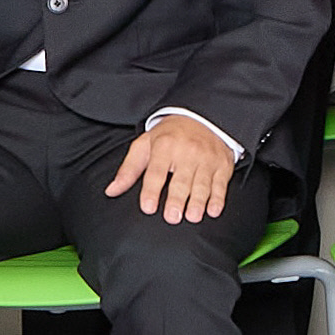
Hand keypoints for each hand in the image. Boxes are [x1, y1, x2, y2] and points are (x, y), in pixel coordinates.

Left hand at [109, 114, 240, 224]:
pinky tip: (212, 210)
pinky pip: (221, 183)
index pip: (156, 171)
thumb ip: (128, 170)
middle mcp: (188, 151)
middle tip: (172, 217)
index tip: (148, 208)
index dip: (151, 190)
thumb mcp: (145, 145)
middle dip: (177, 199)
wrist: (201, 117)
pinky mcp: (222, 164)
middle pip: (181, 180)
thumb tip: (111, 190)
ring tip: (192, 216)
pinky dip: (218, 198)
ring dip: (198, 201)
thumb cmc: (169, 136)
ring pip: (202, 183)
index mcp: (165, 146)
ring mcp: (207, 158)